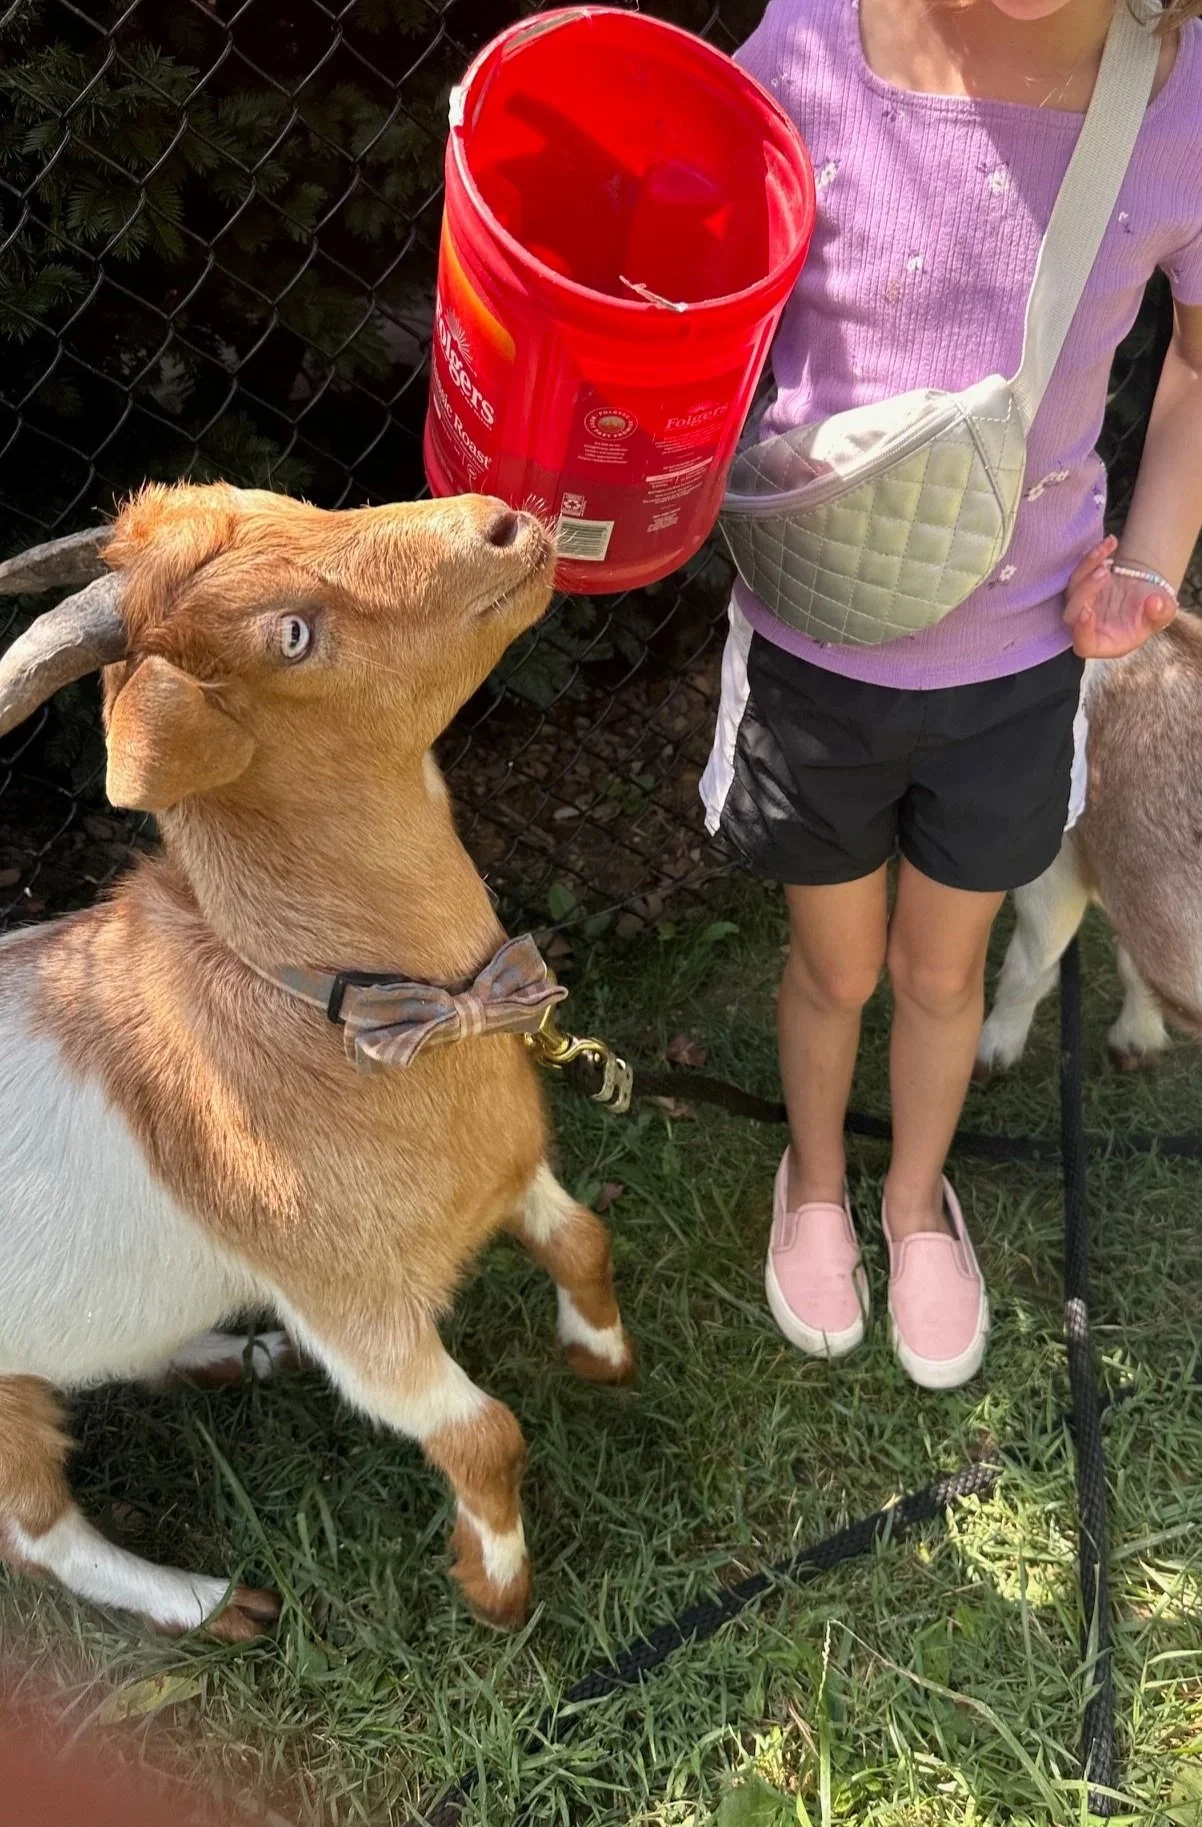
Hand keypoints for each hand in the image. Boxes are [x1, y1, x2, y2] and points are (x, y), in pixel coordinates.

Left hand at [1063, 535, 1176, 658]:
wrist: (1147, 593)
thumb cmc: (1153, 611)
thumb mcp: (1164, 613)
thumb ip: (1160, 612)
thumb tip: (1155, 603)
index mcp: (1104, 642)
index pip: (1084, 644)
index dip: (1082, 630)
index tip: (1087, 611)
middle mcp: (1088, 626)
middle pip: (1073, 612)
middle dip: (1087, 590)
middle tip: (1105, 572)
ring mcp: (1081, 605)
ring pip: (1073, 589)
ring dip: (1088, 567)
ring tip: (1108, 549)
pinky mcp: (1080, 587)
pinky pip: (1080, 571)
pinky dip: (1093, 556)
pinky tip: (1111, 542)